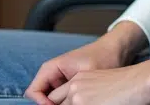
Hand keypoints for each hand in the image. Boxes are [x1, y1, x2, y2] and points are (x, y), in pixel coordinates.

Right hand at [26, 25, 144, 104]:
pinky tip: (78, 104)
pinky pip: (61, 99)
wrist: (116, 50)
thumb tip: (67, 98)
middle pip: (40, 98)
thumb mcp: (84, 75)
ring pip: (50, 100)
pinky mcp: (69, 85)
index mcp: (51, 67)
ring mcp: (60, 80)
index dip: (42, 103)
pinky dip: (67, 104)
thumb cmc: (102, 56)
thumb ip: (70, 90)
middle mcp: (53, 74)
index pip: (33, 91)